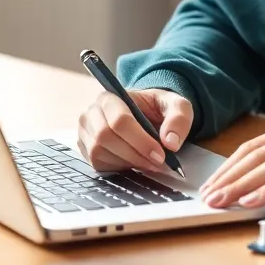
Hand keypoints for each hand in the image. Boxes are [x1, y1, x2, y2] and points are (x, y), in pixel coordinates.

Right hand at [77, 88, 193, 173]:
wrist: (145, 113)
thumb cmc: (157, 107)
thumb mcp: (176, 105)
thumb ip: (178, 119)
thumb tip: (171, 143)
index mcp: (111, 96)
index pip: (119, 120)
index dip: (140, 141)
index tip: (160, 155)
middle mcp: (92, 113)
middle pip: (106, 138)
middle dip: (135, 154)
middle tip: (157, 163)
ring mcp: (85, 132)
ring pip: (99, 153)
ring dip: (127, 163)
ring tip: (149, 163)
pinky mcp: (86, 149)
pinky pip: (97, 164)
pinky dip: (118, 167)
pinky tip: (134, 162)